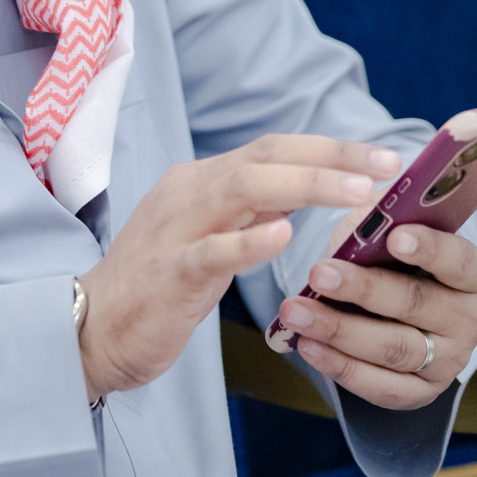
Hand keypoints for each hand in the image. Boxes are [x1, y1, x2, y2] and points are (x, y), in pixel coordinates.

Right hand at [77, 135, 401, 399]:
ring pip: (243, 189)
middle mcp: (188, 192)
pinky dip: (249, 240)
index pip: (273, 149)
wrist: (89, 328)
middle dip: (332, 157)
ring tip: (356, 192)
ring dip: (306, 185)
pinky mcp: (169, 274)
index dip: (330, 148)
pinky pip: (212, 251)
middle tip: (387, 165)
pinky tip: (284, 236)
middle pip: (265, 157)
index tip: (383, 158)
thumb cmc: (156, 285)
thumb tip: (306, 190)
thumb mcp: (209, 235)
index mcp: (200, 180)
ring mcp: (176, 230)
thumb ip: (250, 211)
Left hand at [278, 222, 476, 409]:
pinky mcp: (420, 394)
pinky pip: (380, 386)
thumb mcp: (394, 228)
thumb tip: (441, 161)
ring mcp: (447, 361)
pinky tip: (306, 345)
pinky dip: (340, 366)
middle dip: (363, 288)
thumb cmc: (391, 261)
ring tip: (296, 310)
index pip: (458, 259)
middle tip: (320, 272)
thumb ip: (400, 204)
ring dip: (339, 329)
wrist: (390, 317)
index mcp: (471, 273)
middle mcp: (468, 320)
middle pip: (416, 304)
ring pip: (394, 348)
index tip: (394, 236)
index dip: (429, 248)